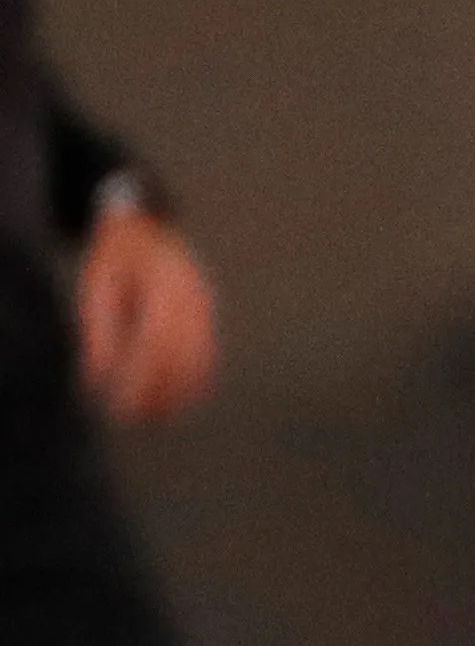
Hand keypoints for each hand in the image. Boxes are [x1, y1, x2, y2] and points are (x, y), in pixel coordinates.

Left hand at [74, 206, 217, 424]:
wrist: (146, 226)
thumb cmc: (114, 257)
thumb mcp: (95, 287)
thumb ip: (97, 330)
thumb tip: (97, 377)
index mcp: (163, 288)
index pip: (156, 345)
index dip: (140, 379)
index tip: (120, 405)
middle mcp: (191, 297)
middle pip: (184, 356)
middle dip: (160, 393)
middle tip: (133, 419)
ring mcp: (204, 305)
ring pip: (202, 358)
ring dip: (180, 392)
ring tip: (155, 418)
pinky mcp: (206, 313)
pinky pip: (208, 352)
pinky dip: (195, 378)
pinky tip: (177, 398)